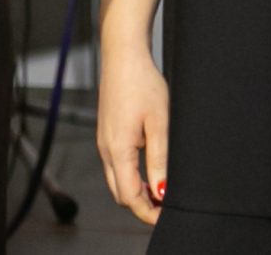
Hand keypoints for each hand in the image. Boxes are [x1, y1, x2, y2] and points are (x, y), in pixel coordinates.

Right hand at [95, 42, 168, 225]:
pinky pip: (115, 165)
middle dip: (142, 205)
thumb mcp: (159, 124)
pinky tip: (149, 169)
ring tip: (161, 189)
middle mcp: (105, 149)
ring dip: (136, 190)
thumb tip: (162, 191)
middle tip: (166, 206)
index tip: (167, 215)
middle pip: (120, 194)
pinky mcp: (106, 133)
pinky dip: (131, 176)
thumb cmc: (142, 83)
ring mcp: (103, 141)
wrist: (123, 56)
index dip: (148, 212)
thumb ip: (159, 160)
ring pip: (116, 180)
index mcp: (117, 149)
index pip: (130, 196)